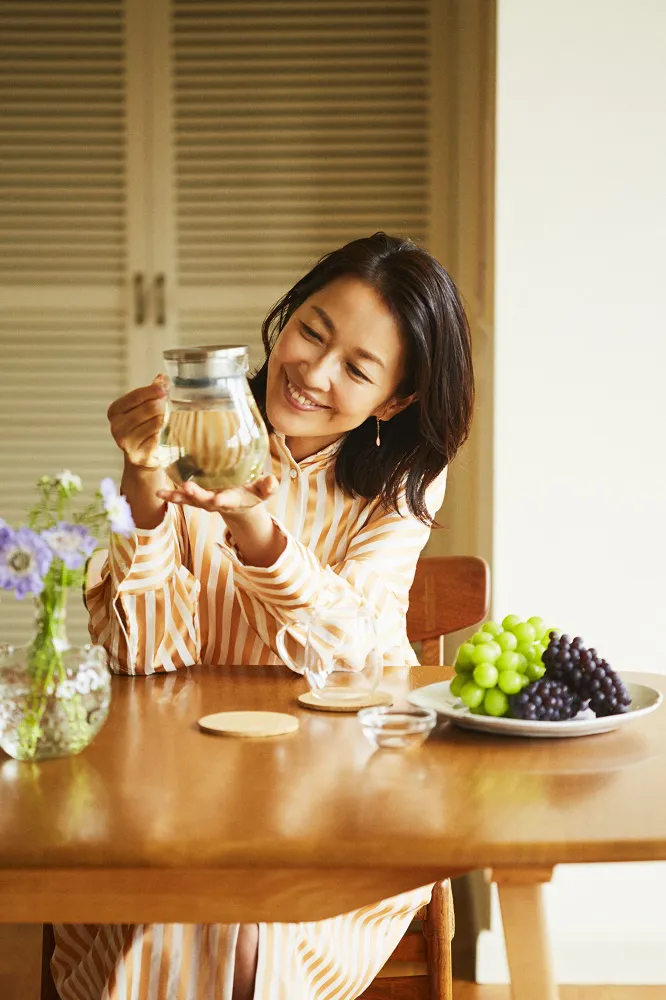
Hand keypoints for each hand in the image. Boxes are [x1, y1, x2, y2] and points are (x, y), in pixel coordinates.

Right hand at [108, 377, 167, 468]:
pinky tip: (163, 435)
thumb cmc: (143, 428)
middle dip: (162, 405)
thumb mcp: (142, 407)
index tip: (165, 387)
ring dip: (166, 419)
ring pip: (157, 422)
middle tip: (167, 407)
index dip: (153, 390)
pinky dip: (165, 434)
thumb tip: (163, 378)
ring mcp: (126, 442)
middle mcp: (117, 426)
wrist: (141, 458)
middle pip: (150, 408)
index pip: (136, 395)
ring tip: (165, 421)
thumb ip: (152, 392)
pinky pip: (160, 437)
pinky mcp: (139, 454)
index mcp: (115, 410)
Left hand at [156, 475, 277, 514]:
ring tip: (163, 494)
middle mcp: (216, 502)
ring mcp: (204, 501)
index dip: (223, 499)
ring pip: (189, 500)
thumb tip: (273, 481)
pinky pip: (181, 497)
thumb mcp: (263, 491)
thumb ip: (268, 487)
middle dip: (196, 495)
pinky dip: (171, 496)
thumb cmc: (252, 493)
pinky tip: (159, 493)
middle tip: (187, 487)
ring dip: (177, 497)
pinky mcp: (195, 497)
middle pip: (205, 501)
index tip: (218, 498)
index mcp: (232, 500)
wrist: (240, 504)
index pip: (227, 500)